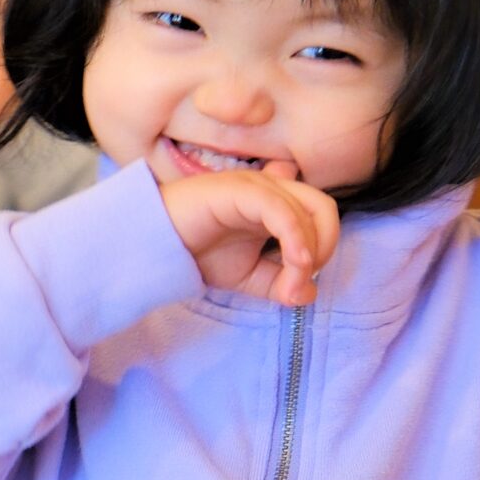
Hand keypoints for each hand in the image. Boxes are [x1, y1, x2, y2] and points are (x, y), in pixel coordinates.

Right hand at [156, 160, 337, 305]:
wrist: (153, 245)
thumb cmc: (197, 252)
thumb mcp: (247, 276)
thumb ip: (278, 283)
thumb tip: (309, 293)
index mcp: (276, 204)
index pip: (321, 216)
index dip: (324, 249)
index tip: (297, 285)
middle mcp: (271, 189)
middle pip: (324, 208)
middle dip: (326, 247)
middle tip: (298, 281)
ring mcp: (256, 186)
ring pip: (310, 208)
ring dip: (311, 251)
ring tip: (290, 283)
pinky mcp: (240, 190)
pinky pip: (281, 210)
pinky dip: (296, 238)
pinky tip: (293, 263)